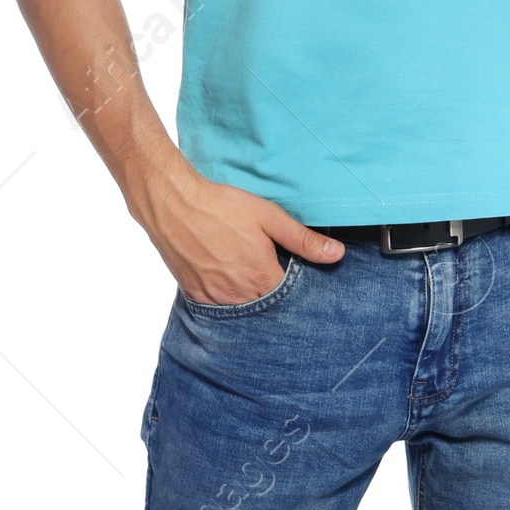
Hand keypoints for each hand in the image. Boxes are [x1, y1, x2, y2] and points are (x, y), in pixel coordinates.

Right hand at [128, 158, 345, 305]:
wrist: (173, 204)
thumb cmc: (222, 207)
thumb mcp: (270, 218)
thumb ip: (303, 240)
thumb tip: (336, 255)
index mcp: (261, 277)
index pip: (289, 293)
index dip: (292, 279)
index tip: (289, 266)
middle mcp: (238, 294)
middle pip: (265, 301)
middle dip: (271, 288)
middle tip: (266, 264)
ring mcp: (213, 296)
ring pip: (241, 305)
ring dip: (248, 293)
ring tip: (245, 267)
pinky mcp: (192, 293)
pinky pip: (215, 304)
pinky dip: (224, 294)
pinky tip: (225, 273)